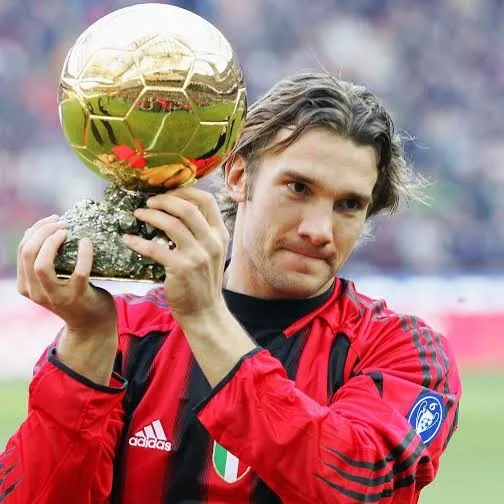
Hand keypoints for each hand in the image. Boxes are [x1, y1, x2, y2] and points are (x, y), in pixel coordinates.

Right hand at [17, 215, 115, 333]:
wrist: (92, 325)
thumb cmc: (75, 295)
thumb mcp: (53, 281)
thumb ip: (48, 262)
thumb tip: (50, 227)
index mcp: (26, 286)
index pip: (22, 251)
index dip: (35, 230)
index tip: (53, 220)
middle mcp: (36, 292)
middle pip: (27, 254)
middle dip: (42, 232)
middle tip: (61, 223)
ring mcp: (56, 296)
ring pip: (41, 266)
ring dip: (53, 243)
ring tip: (67, 231)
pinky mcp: (78, 297)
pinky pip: (79, 272)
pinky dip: (84, 254)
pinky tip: (87, 242)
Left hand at [123, 188, 229, 320]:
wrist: (205, 312)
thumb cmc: (204, 282)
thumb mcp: (212, 253)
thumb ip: (202, 233)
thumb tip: (179, 211)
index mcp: (220, 235)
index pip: (207, 200)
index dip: (185, 191)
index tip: (169, 193)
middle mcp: (212, 242)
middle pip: (187, 207)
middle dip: (164, 200)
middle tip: (149, 201)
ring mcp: (197, 255)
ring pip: (171, 223)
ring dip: (151, 215)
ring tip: (139, 214)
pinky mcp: (181, 268)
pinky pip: (155, 248)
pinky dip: (138, 242)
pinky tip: (129, 240)